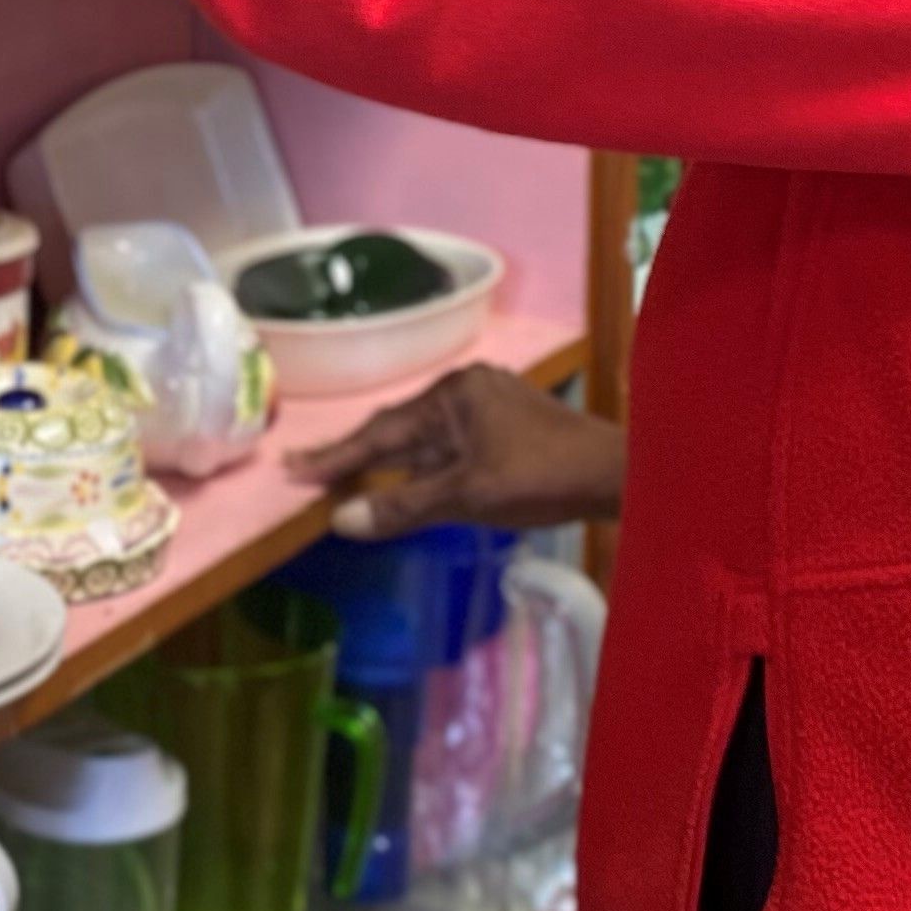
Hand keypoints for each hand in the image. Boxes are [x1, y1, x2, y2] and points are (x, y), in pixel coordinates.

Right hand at [286, 363, 625, 537]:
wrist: (617, 474)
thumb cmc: (542, 477)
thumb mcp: (467, 496)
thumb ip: (403, 506)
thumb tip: (341, 519)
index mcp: (453, 394)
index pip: (382, 431)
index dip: (336, 455)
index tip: (293, 469)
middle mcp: (466, 390)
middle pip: (400, 430)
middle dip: (356, 455)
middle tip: (306, 471)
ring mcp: (489, 407)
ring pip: (426, 441)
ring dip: (390, 465)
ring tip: (344, 481)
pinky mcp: (506, 428)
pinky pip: (449, 447)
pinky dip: (423, 469)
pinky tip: (408, 486)